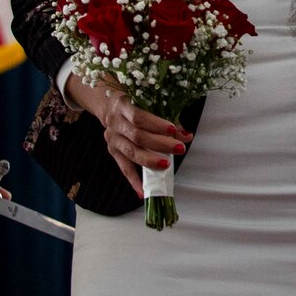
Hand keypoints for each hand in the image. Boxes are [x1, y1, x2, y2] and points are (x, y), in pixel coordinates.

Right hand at [68, 73, 190, 197]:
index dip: (156, 124)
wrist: (108, 106)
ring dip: (150, 160)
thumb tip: (187, 136)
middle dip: (160, 144)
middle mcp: (114, 122)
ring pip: (131, 153)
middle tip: (179, 148)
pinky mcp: (113, 152)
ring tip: (166, 165)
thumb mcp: (149, 104)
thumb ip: (168, 120)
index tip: (173, 130)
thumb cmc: (135, 103)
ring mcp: (112, 139)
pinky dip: (135, 180)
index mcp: (123, 105)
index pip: (139, 116)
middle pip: (137, 136)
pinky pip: (124, 168)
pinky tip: (143, 191)